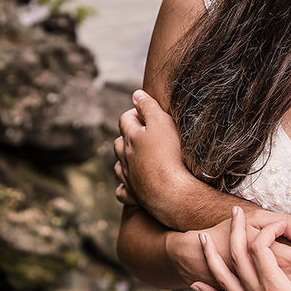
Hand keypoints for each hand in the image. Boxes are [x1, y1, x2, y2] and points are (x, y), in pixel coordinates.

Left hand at [113, 90, 197, 225]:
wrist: (171, 193)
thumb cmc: (169, 155)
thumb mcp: (161, 123)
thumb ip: (148, 107)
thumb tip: (135, 94)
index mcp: (130, 138)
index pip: (124, 120)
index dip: (134, 113)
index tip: (145, 112)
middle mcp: (125, 157)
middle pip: (119, 143)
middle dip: (127, 136)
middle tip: (143, 133)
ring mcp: (128, 177)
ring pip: (119, 165)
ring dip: (124, 160)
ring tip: (136, 157)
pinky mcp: (134, 195)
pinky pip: (123, 191)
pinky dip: (124, 186)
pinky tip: (130, 185)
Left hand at [172, 212, 290, 290]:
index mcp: (276, 290)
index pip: (261, 249)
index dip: (269, 230)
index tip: (282, 224)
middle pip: (237, 257)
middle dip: (235, 231)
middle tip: (235, 213)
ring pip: (223, 279)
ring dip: (211, 256)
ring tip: (201, 238)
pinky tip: (196, 283)